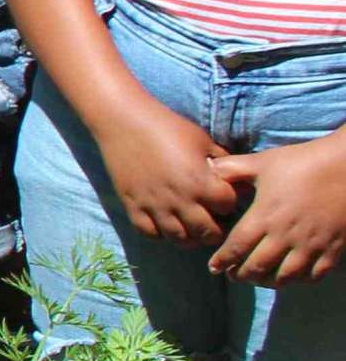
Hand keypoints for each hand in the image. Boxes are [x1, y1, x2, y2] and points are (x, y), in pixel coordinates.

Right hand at [94, 102, 240, 247]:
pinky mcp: (132, 206)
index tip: (226, 198)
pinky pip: (150, 233)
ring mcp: (154, 206)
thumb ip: (221, 162)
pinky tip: (165, 223)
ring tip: (191, 227)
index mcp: (200, 182)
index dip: (230, 202)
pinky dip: (161, 233)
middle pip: (207, 232)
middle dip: (215, 229)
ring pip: (179, 239)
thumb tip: (235, 178)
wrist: (123, 121)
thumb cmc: (167, 126)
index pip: (228, 207)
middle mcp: (179, 199)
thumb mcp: (202, 140)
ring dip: (190, 237)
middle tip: (213, 221)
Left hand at [206, 131, 345, 282]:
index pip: (236, 247)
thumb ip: (232, 169)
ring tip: (259, 278)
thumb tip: (206, 168)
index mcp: (264, 216)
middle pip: (257, 267)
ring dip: (268, 281)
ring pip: (285, 277)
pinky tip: (292, 276)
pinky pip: (314, 276)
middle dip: (241, 275)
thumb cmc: (302, 162)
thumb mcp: (262, 163)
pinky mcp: (333, 249)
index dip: (223, 261)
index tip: (214, 267)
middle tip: (234, 275)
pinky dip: (299, 280)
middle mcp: (285, 236)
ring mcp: (311, 246)